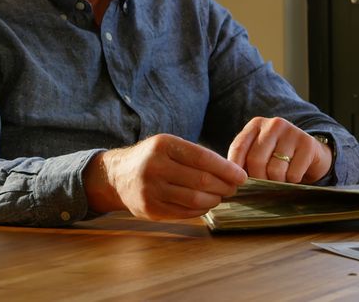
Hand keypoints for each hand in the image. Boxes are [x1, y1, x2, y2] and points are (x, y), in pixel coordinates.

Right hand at [84, 134, 247, 219]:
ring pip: (194, 199)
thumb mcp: (169, 146)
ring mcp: (151, 190)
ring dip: (215, 199)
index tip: (241, 176)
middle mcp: (155, 167)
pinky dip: (201, 209)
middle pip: (201, 181)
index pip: (203, 158)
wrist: (117, 176)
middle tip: (234, 188)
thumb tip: (231, 170)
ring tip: (222, 196)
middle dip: (224, 186)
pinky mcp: (150, 209)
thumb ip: (196, 155)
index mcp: (163, 146)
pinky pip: (184, 212)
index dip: (226, 169)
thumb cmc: (152, 158)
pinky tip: (207, 204)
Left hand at [227, 117, 332, 183]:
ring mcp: (292, 132)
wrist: (312, 154)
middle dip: (258, 180)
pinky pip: (293, 174)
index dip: (235, 169)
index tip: (238, 184)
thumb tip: (232, 181)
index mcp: (256, 124)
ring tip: (280, 179)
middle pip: (256, 160)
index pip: (238, 147)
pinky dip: (292, 181)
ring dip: (277, 182)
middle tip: (264, 186)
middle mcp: (273, 124)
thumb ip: (244, 162)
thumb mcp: (259, 153)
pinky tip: (294, 175)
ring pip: (275, 170)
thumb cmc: (279, 157)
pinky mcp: (307, 144)